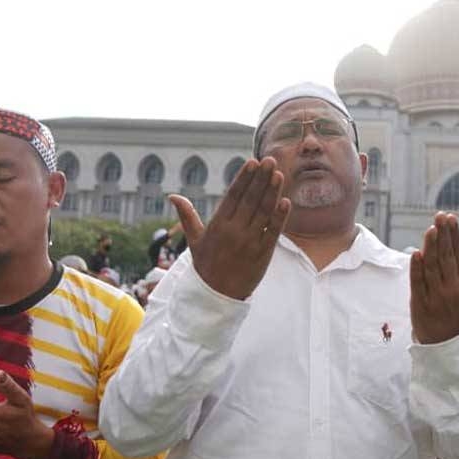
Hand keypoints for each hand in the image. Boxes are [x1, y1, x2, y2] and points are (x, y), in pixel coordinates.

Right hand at [169, 157, 290, 299]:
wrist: (217, 297)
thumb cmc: (206, 266)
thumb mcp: (194, 241)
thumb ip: (187, 216)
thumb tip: (172, 196)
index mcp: (218, 226)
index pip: (233, 196)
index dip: (244, 178)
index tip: (252, 162)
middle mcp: (234, 232)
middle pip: (250, 200)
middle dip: (261, 179)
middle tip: (270, 160)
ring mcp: (250, 242)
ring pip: (263, 212)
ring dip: (272, 192)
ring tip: (278, 174)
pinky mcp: (263, 254)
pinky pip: (273, 232)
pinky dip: (280, 217)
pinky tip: (285, 201)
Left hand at [410, 212, 458, 343]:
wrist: (447, 347)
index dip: (454, 235)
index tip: (450, 219)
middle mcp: (453, 289)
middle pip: (446, 257)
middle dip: (443, 234)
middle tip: (440, 216)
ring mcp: (436, 296)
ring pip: (433, 267)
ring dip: (431, 246)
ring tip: (431, 228)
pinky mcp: (420, 304)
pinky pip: (418, 283)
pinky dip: (417, 269)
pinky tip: (417, 253)